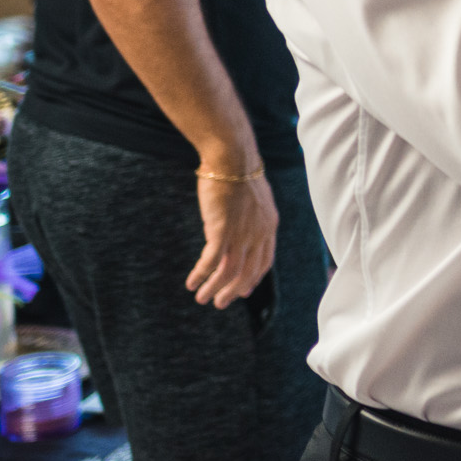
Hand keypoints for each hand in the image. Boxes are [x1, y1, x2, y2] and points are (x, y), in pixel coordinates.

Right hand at [186, 170, 278, 308]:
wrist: (232, 158)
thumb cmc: (238, 174)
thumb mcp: (253, 200)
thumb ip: (252, 218)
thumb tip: (244, 229)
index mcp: (269, 225)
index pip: (265, 261)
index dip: (254, 278)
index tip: (245, 290)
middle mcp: (259, 233)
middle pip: (248, 272)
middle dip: (234, 291)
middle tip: (220, 302)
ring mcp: (242, 233)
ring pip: (229, 272)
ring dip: (214, 288)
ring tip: (202, 298)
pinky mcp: (222, 230)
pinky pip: (211, 261)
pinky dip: (201, 274)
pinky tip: (191, 282)